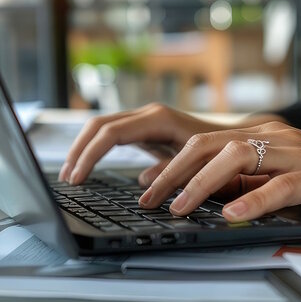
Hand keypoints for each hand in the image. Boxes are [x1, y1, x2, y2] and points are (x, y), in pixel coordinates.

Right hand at [59, 103, 227, 184]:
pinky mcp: (145, 127)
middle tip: (67, 179)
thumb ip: (172, 172)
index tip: (78, 178)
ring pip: (102, 127)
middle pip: (99, 125)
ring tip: (71, 175)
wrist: (233, 137)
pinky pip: (112, 133)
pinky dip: (96, 148)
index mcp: (158, 119)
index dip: (90, 155)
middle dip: (79, 151)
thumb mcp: (197, 163)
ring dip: (83, 149)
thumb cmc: (220, 150)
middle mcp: (148, 114)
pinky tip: (89, 166)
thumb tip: (143, 187)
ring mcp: (146, 118)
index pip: (111, 133)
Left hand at [138, 121, 300, 221]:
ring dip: (201, 184)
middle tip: (147, 199)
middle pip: (208, 144)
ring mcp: (295, 152)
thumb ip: (247, 177)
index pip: (203, 141)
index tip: (144, 184)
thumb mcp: (281, 173)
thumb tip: (205, 194)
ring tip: (178, 208)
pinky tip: (232, 216)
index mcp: (262, 133)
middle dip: (172, 172)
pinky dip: (253, 200)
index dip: (170, 162)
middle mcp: (273, 136)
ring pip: (236, 157)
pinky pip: (280, 185)